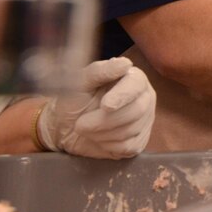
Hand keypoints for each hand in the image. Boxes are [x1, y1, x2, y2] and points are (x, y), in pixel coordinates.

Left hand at [38, 57, 155, 158]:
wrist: (67, 129)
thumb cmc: (74, 101)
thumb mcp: (80, 83)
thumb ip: (100, 71)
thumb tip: (125, 64)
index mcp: (133, 78)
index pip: (136, 84)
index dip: (122, 95)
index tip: (105, 106)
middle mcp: (145, 97)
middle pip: (136, 110)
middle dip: (103, 120)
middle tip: (81, 123)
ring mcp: (145, 120)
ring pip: (130, 130)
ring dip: (101, 133)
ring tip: (87, 128)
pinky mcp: (140, 141)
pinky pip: (127, 147)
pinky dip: (106, 145)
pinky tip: (99, 138)